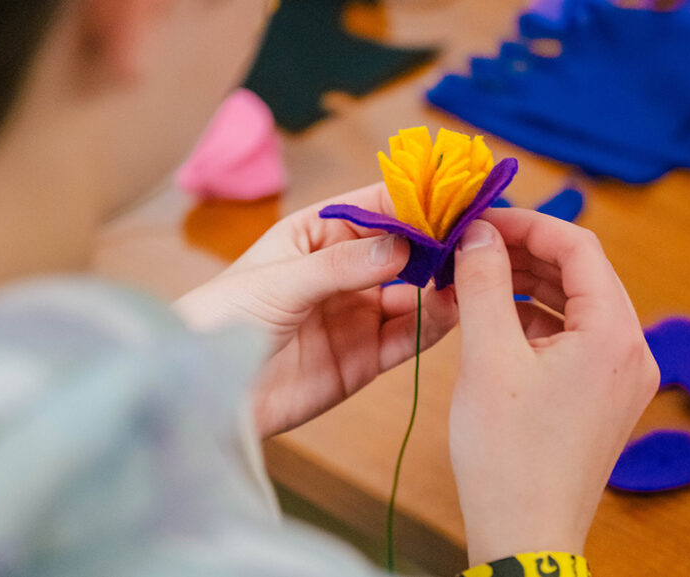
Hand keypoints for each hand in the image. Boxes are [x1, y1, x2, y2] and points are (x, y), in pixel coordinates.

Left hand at [174, 183, 457, 437]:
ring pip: (415, 294)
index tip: (459, 196)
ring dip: (445, 284)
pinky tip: (456, 310)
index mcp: (317, 234)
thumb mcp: (280, 281)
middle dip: (442, 243)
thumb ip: (342, 264)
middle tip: (482, 238)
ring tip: (477, 276)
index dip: (419, 201)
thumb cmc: (224, 318)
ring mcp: (356, 314)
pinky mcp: (364, 358)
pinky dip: (435, 324)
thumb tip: (403, 245)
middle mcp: (343, 271)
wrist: (207, 393)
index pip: (377, 207)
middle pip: (406, 251)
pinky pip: (409, 337)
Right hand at [448, 209, 658, 566]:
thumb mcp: (487, 356)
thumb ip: (483, 284)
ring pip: (575, 304)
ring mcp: (620, 376)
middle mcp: (631, 350)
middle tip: (472, 245)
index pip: (579, 247)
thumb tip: (477, 233)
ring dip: (528, 285)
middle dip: (524, 253)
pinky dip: (535, 320)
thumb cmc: (508, 454)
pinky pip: (572, 337)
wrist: (524, 531)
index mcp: (614, 335)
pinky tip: (495, 319)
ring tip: (476, 277)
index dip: (527, 223)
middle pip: (581, 273)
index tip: (481, 217)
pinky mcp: (601, 395)